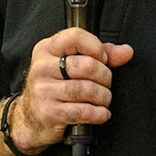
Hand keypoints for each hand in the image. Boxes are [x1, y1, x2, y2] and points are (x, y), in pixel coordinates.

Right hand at [9, 29, 133, 153]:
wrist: (28, 118)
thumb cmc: (54, 86)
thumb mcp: (69, 64)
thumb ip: (99, 54)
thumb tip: (126, 51)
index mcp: (46, 49)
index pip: (76, 36)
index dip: (97, 47)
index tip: (103, 59)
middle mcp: (42, 67)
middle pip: (88, 66)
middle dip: (105, 77)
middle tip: (105, 83)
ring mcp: (44, 90)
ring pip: (88, 90)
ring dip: (103, 97)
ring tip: (103, 99)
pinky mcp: (49, 112)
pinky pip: (84, 111)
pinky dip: (99, 114)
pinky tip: (100, 113)